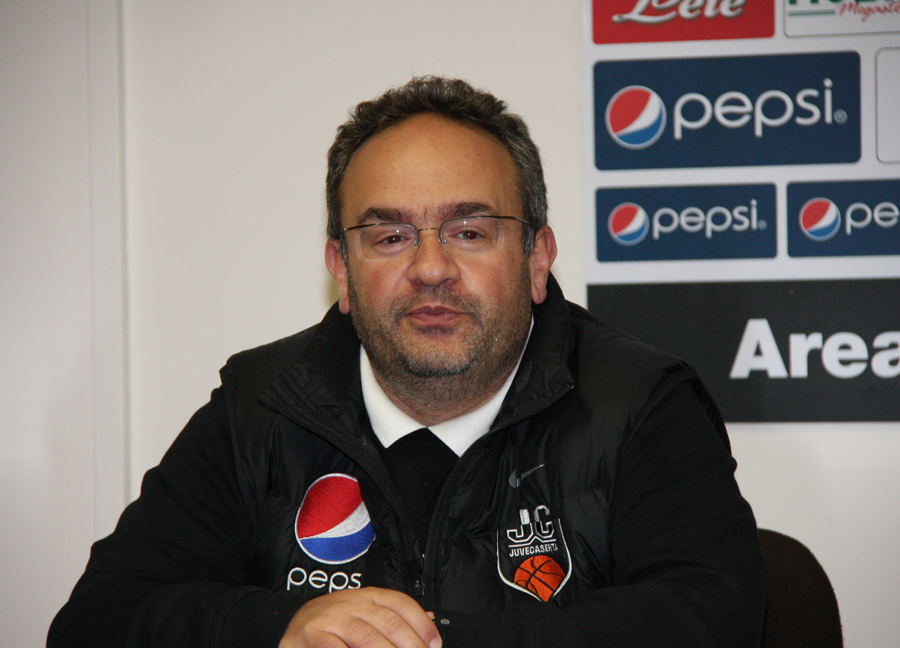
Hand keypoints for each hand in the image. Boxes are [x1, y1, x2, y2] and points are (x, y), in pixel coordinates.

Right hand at [278, 587, 441, 647]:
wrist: (294, 626)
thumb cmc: (335, 624)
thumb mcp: (365, 613)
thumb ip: (393, 617)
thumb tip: (431, 619)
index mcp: (368, 596)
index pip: (401, 604)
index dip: (422, 625)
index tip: (435, 645)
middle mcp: (352, 603)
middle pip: (389, 622)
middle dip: (410, 645)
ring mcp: (332, 617)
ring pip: (367, 636)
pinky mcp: (313, 634)